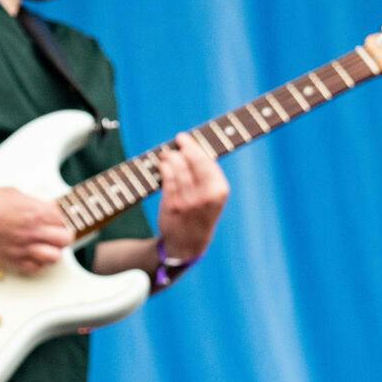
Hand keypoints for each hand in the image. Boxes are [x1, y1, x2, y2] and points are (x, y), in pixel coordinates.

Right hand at [0, 187, 73, 274]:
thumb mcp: (17, 193)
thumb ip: (35, 203)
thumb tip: (45, 208)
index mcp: (36, 212)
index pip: (65, 219)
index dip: (65, 218)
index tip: (62, 218)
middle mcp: (33, 231)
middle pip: (65, 239)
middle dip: (65, 235)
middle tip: (60, 233)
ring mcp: (23, 247)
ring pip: (53, 257)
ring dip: (54, 251)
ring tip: (49, 246)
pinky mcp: (12, 259)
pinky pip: (34, 268)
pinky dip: (37, 263)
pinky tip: (34, 255)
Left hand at [155, 134, 229, 262]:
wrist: (189, 244)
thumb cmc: (202, 214)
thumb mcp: (214, 197)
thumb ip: (208, 175)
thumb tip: (193, 147)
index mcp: (219, 191)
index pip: (206, 161)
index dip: (194, 147)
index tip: (185, 138)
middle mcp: (206, 196)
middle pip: (192, 162)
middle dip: (184, 147)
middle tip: (179, 139)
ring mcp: (188, 201)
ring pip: (178, 169)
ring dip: (171, 157)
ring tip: (167, 152)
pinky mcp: (173, 206)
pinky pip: (167, 180)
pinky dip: (164, 168)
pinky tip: (162, 163)